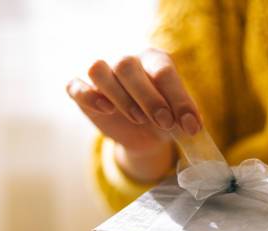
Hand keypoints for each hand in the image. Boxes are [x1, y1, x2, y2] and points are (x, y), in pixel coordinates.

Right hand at [67, 48, 201, 182]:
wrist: (142, 134)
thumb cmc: (162, 118)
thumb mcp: (178, 119)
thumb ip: (184, 117)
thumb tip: (192, 126)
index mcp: (154, 60)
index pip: (163, 72)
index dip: (178, 99)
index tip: (190, 125)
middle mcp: (126, 60)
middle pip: (127, 65)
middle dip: (148, 97)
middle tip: (164, 122)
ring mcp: (102, 73)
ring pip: (99, 69)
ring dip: (119, 96)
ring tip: (138, 118)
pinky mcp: (81, 90)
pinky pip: (75, 85)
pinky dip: (88, 95)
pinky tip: (106, 110)